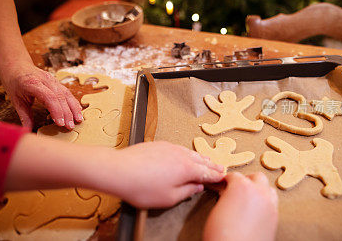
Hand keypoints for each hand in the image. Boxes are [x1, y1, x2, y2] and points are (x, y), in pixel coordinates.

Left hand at [0, 63, 81, 128]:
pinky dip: (73, 102)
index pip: (49, 97)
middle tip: (70, 127)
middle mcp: (46, 80)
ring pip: (67, 94)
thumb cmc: (14, 82)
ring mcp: (53, 80)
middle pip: (61, 97)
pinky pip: (67, 92)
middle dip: (67, 113)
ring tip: (78, 120)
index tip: (60, 123)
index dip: (57, 111)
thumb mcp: (16, 100)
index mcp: (33, 83)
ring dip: (74, 108)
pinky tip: (77, 111)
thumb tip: (28, 130)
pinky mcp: (57, 82)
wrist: (16, 64)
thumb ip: (24, 115)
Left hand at [89, 141, 224, 208]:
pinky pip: (179, 148)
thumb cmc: (141, 186)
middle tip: (220, 167)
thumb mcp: (168, 198)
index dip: (216, 176)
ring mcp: (169, 147)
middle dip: (212, 165)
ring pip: (191, 152)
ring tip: (207, 159)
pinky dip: (187, 152)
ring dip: (201, 157)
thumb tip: (197, 186)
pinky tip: (186, 154)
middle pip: (201, 160)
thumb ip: (186, 192)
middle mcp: (181, 155)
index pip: (206, 173)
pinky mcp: (159, 144)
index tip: (223, 177)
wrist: (119, 170)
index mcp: (186, 169)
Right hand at [203, 172, 277, 240]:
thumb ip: (226, 196)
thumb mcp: (217, 209)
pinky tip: (255, 210)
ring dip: (259, 190)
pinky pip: (272, 203)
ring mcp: (270, 204)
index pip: (235, 175)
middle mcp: (259, 192)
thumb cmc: (222, 234)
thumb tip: (228, 194)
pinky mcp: (275, 218)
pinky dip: (265, 202)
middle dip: (247, 180)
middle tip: (237, 188)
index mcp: (241, 186)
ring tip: (249, 198)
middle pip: (257, 177)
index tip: (225, 184)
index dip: (227, 180)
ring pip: (268, 188)